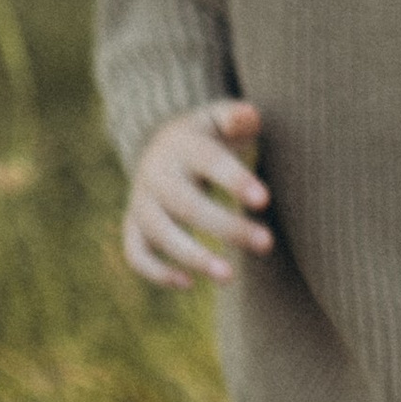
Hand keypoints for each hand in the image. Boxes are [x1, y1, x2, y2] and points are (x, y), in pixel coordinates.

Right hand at [122, 100, 272, 286]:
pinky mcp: (133, 227)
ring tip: (230, 277)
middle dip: (227, 226)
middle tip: (267, 243)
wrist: (158, 147)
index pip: (209, 161)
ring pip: (161, 234)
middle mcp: (157, 174)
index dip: (235, 180)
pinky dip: (156, 272)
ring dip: (194, 257)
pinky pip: (136, 254)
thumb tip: (248, 117)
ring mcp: (142, 203)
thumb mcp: (217, 119)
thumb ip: (235, 117)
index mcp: (182, 145)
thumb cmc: (205, 138)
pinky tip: (189, 284)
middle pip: (188, 204)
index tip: (265, 200)